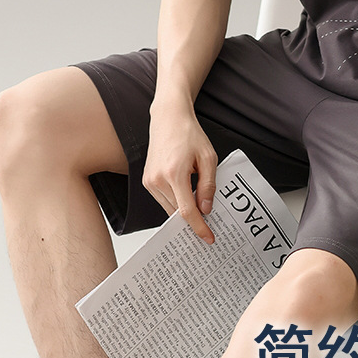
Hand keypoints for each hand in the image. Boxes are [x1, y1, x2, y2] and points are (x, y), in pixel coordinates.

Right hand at [143, 100, 218, 243]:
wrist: (168, 119)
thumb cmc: (189, 134)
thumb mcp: (208, 157)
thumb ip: (208, 185)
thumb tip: (206, 209)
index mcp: (175, 173)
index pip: (187, 211)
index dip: (199, 227)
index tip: (208, 238)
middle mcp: (158, 180)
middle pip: (177, 213)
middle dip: (193, 219)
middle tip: (210, 223)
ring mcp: (149, 181)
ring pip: (170, 208)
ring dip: (184, 209)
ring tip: (198, 201)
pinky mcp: (147, 181)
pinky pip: (163, 200)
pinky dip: (176, 201)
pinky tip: (186, 193)